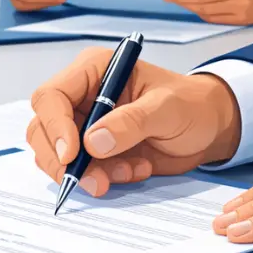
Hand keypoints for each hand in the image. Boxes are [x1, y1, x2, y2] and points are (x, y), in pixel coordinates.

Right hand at [27, 47, 241, 197]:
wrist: (209, 129)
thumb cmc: (192, 105)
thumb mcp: (168, 109)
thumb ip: (132, 122)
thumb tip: (92, 142)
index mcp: (92, 71)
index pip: (51, 97)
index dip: (55, 127)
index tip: (72, 155)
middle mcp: (80, 96)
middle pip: (43, 129)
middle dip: (65, 160)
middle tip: (95, 181)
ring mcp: (83, 125)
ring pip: (55, 155)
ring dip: (87, 173)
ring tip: (127, 172)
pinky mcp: (91, 151)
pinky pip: (79, 171)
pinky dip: (102, 178)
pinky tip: (133, 171)